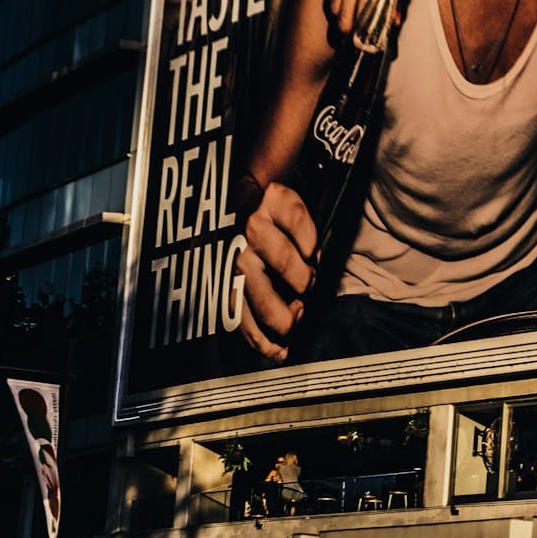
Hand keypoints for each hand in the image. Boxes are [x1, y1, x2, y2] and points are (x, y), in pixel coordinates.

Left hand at [235, 181, 319, 363]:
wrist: (252, 186)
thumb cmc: (253, 239)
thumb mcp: (246, 273)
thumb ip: (257, 307)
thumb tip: (279, 352)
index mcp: (224, 270)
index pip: (239, 315)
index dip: (262, 337)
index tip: (282, 349)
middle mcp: (234, 248)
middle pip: (262, 295)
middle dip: (285, 315)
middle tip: (298, 311)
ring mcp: (254, 222)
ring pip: (287, 262)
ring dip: (303, 277)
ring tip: (306, 279)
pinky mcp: (278, 199)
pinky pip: (304, 228)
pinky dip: (311, 240)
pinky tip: (310, 249)